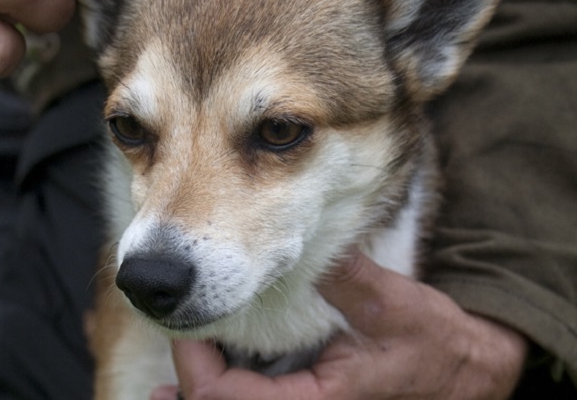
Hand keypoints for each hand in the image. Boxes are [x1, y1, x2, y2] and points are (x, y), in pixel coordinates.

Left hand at [152, 248, 527, 399]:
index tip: (185, 330)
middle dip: (189, 383)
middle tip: (171, 346)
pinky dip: (227, 388)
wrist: (465, 373)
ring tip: (177, 365)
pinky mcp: (314, 399)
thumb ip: (351, 280)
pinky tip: (213, 369)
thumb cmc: (434, 345)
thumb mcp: (396, 307)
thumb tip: (309, 250)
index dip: (195, 370)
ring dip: (203, 390)